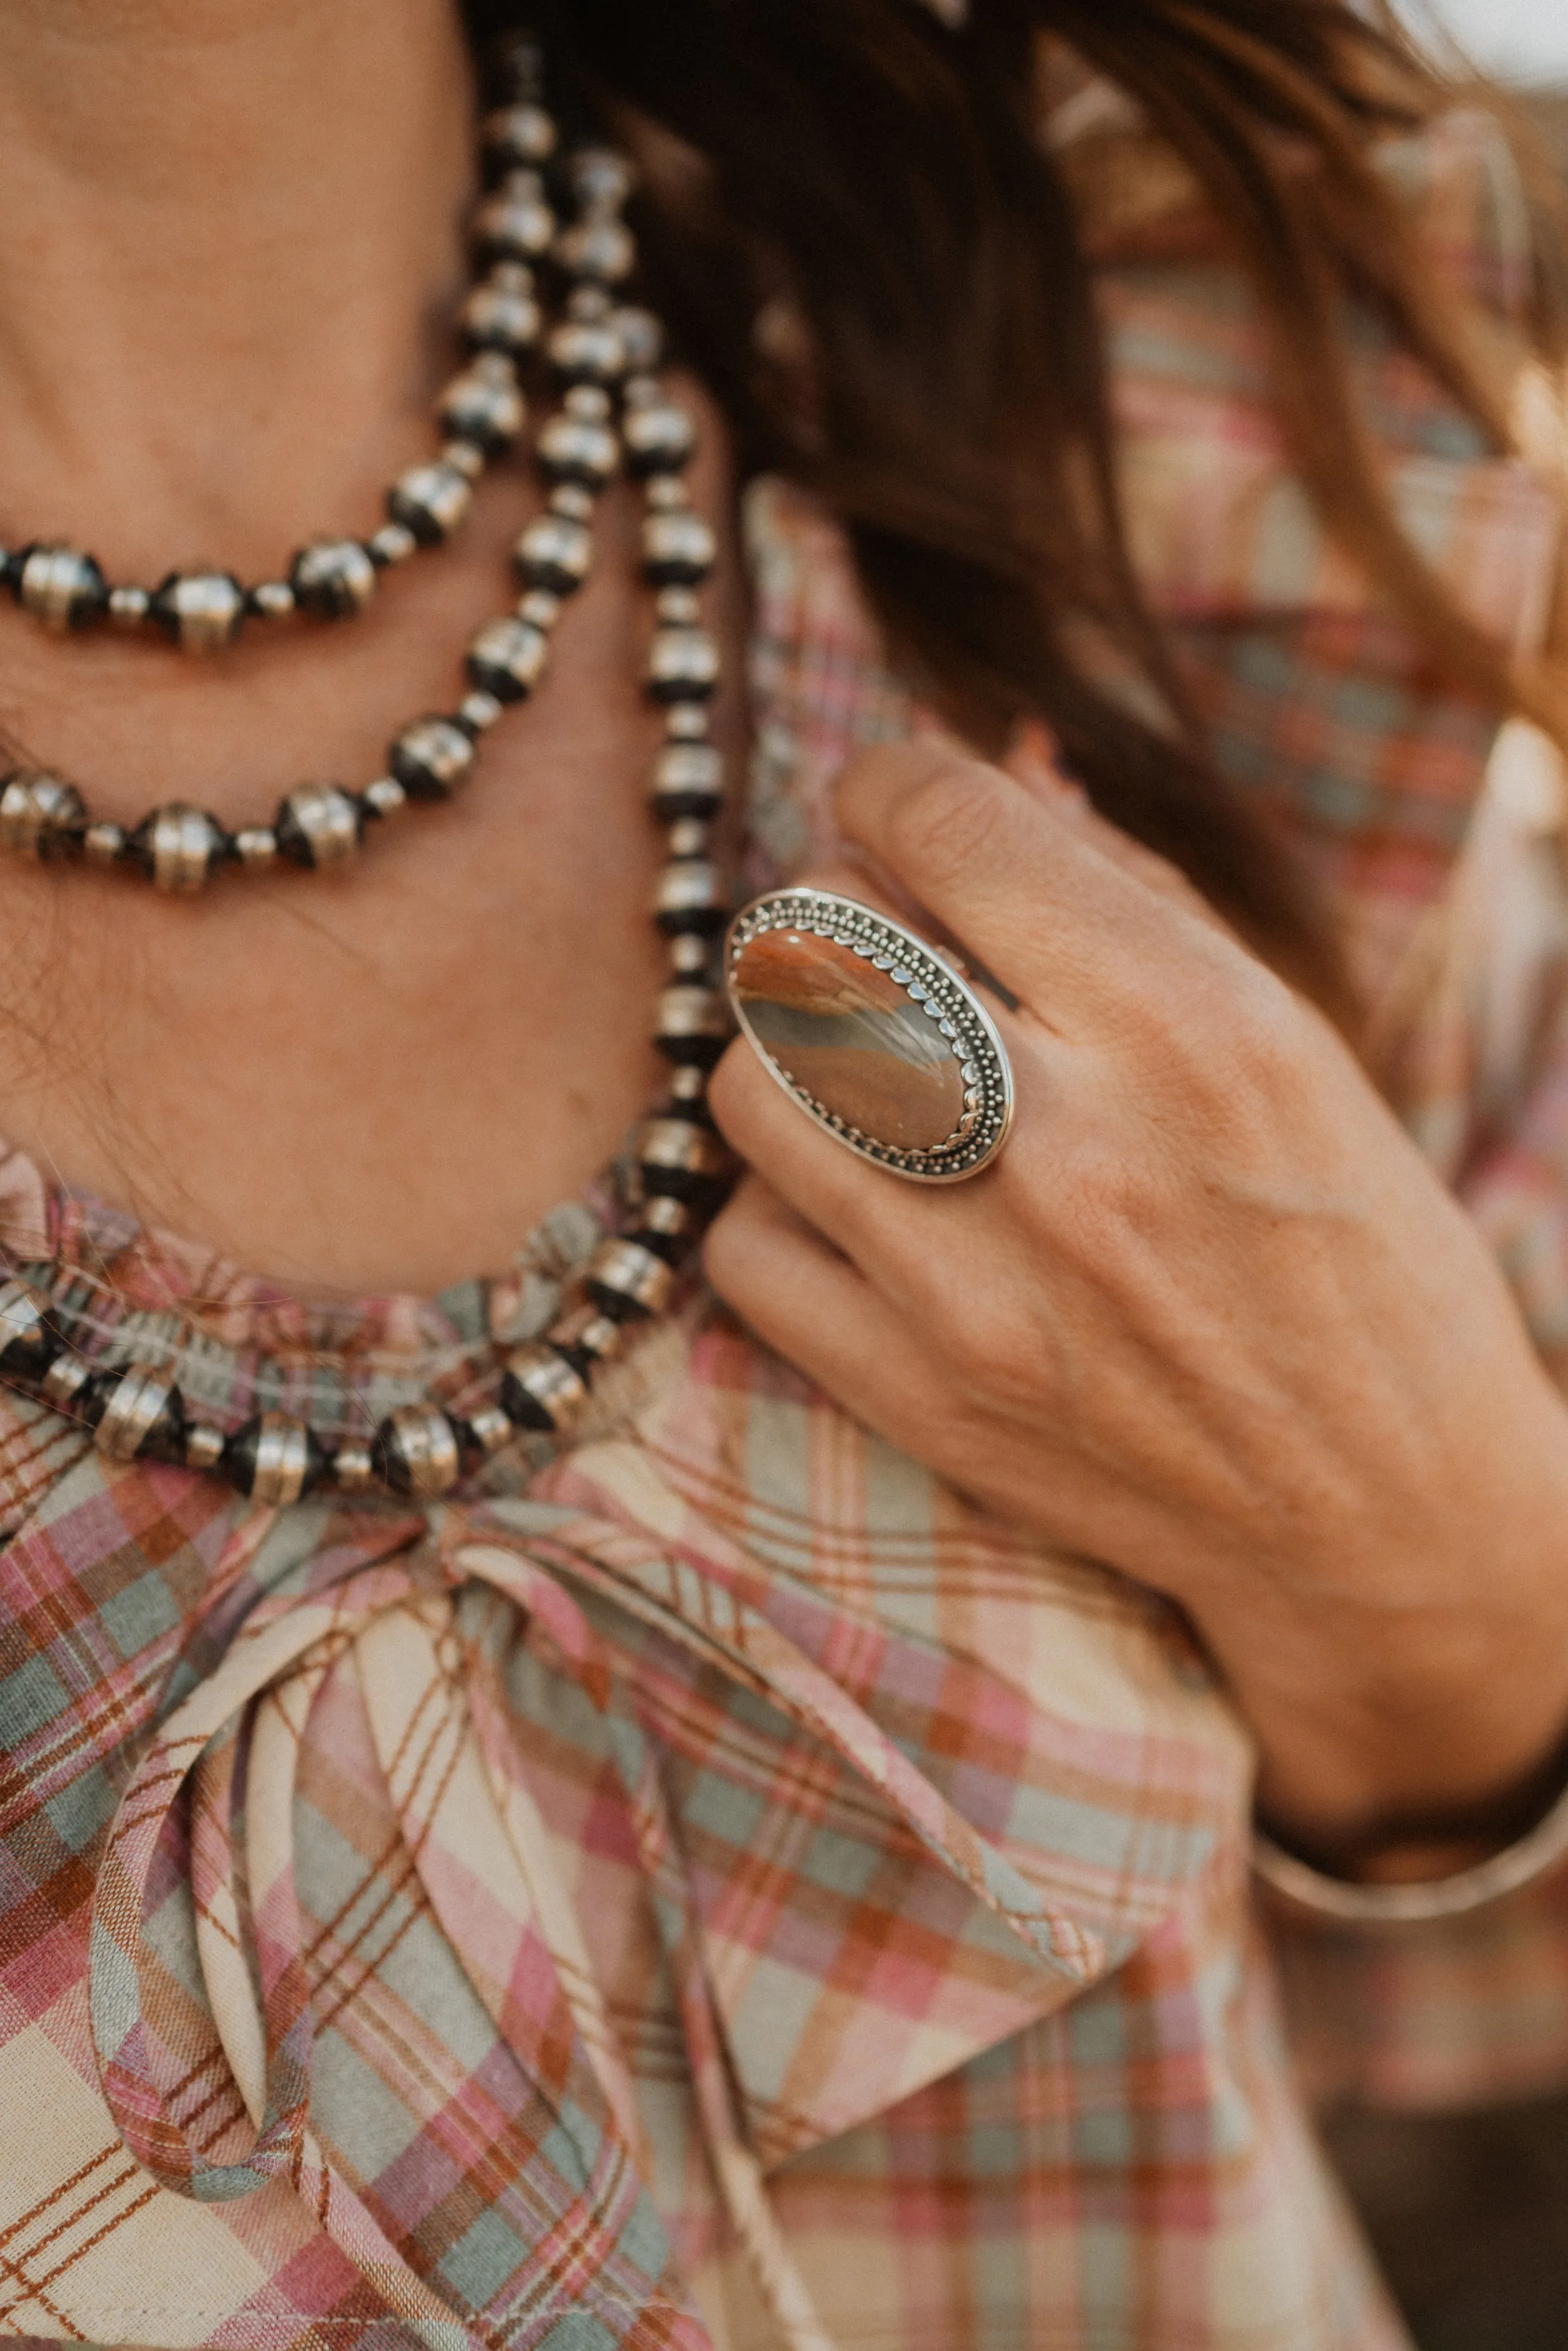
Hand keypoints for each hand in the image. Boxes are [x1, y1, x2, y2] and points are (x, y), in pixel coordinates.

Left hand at [705, 742, 1567, 1862]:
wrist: (1380, 1510)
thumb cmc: (1349, 1248)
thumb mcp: (1289, 1037)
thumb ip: (1127, 896)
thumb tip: (989, 771)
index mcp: (1195, 1027)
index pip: (945, 824)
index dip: (893, 785)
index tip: (896, 810)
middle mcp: (1074, 1147)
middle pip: (814, 939)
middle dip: (833, 912)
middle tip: (881, 946)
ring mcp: (979, 1286)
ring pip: (749, 1083)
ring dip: (791, 1054)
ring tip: (864, 1078)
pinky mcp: (918, 1397)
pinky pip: (741, 1243)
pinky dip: (782, 1202)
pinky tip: (857, 1203)